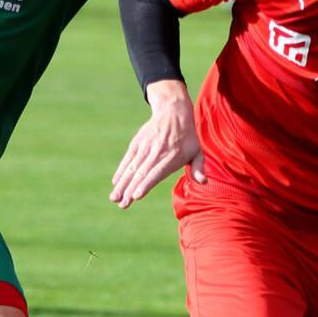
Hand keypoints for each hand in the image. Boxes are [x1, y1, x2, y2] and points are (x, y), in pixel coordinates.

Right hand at [110, 80, 203, 206]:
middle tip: (122, 204)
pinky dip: (121, 171)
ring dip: (122, 184)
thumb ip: (199, 168)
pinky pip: (128, 158)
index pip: (157, 172)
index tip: (136, 195)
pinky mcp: (137, 142)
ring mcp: (145, 146)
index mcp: (172, 156)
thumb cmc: (187, 138)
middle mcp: (157, 151)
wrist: (173, 112)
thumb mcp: (197, 151)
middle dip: (130, 190)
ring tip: (114, 198)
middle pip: (141, 173)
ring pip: (132, 167)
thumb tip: (203, 182)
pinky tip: (115, 183)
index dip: (146, 184)